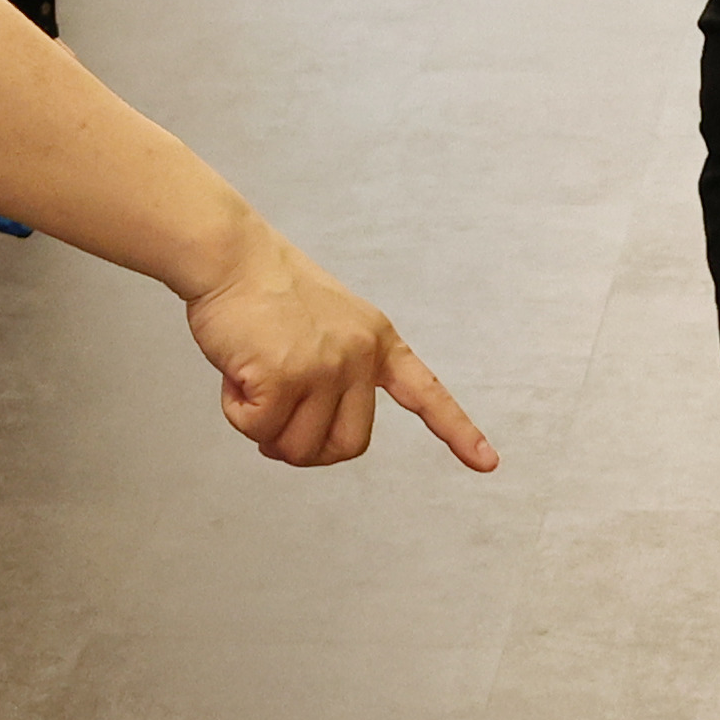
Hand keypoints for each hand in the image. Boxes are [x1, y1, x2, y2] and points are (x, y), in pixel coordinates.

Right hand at [183, 228, 497, 472]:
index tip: (488, 463)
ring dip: (264, 429)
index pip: (427, 393)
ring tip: (250, 381)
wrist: (230, 256)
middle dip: (305, 448)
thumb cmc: (266, 292)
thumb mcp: (326, 327)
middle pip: (347, 446)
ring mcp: (324, 367)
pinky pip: (258, 429)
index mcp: (377, 341)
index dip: (457, 431)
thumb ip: (335, 376)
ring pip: (297, 446)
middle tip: (272, 425)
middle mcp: (359, 356)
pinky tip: (235, 376)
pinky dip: (238, 414)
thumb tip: (304, 445)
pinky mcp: (282, 376)